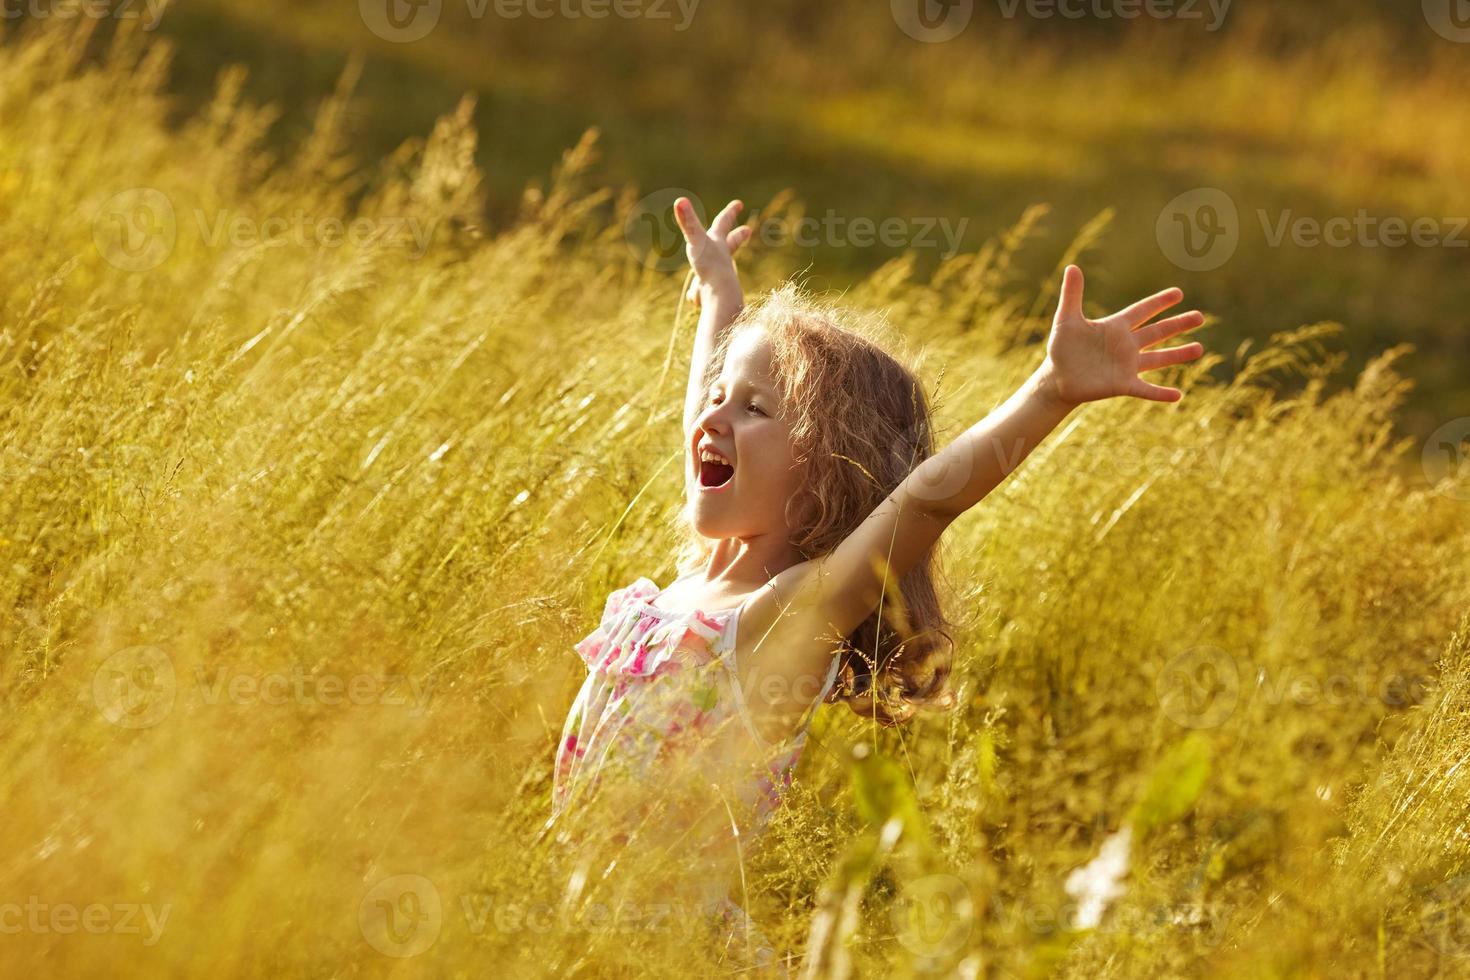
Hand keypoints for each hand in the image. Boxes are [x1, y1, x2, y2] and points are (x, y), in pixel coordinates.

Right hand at [672, 197, 752, 307]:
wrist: (720, 296)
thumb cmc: (710, 266)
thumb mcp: (696, 241)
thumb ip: (688, 222)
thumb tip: (679, 200)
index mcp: (719, 244)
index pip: (724, 223)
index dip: (729, 212)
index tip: (739, 203)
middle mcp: (722, 259)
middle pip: (730, 244)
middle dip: (737, 236)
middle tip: (747, 230)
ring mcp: (719, 276)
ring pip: (711, 272)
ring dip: (706, 272)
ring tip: (704, 280)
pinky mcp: (713, 293)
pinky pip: (700, 293)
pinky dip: (698, 295)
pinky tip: (696, 300)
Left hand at [1039, 265, 1207, 406]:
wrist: (1057, 378)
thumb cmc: (1062, 349)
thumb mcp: (1066, 320)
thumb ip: (1072, 295)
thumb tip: (1072, 267)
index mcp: (1116, 327)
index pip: (1142, 311)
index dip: (1159, 302)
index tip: (1178, 293)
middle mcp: (1127, 345)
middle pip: (1157, 332)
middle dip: (1178, 324)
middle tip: (1200, 316)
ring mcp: (1127, 365)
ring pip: (1159, 358)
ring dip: (1178, 354)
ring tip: (1200, 348)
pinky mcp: (1122, 384)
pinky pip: (1145, 389)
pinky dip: (1160, 393)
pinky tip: (1177, 395)